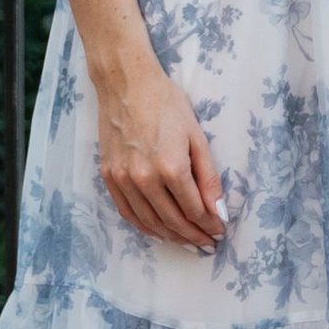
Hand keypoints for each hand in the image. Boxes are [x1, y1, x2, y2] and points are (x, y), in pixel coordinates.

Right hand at [91, 55, 224, 250]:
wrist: (126, 84)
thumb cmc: (166, 104)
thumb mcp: (196, 136)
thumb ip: (208, 177)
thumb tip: (217, 210)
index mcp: (171, 167)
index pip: (194, 210)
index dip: (209, 225)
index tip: (219, 231)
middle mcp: (145, 178)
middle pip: (173, 221)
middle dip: (193, 236)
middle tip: (207, 244)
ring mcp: (124, 179)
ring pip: (150, 222)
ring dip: (171, 237)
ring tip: (187, 242)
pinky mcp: (109, 176)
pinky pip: (127, 212)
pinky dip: (144, 227)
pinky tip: (158, 232)